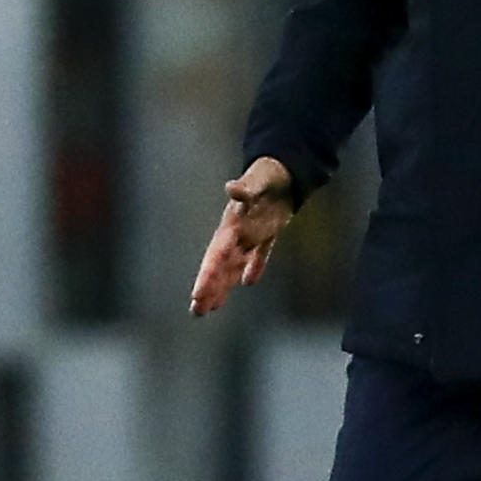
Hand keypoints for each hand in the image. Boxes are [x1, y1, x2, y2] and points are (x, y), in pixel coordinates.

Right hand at [188, 157, 298, 315]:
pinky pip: (259, 254)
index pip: (216, 256)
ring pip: (234, 265)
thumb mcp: (258, 181)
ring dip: (224, 285)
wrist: (284, 168)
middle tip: (196, 312)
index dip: (207, 276)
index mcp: (232, 226)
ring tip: (211, 307)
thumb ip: (245, 188)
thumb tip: (230, 187)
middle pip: (220, 266)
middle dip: (208, 289)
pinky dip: (254, 267)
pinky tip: (248, 283)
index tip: (197, 295)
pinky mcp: (267, 231)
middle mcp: (238, 233)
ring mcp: (251, 233)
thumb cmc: (269, 174)